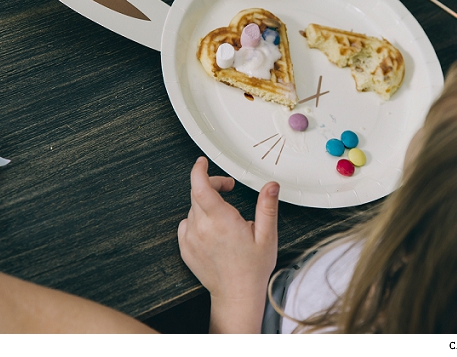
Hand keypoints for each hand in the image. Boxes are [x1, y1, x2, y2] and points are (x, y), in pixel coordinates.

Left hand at [177, 156, 278, 332]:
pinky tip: (211, 228)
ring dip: (205, 203)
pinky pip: (186, 224)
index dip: (198, 171)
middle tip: (228, 188)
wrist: (236, 294)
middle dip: (212, 184)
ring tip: (224, 214)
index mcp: (222, 221)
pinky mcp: (185, 249)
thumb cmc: (252, 268)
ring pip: (192, 209)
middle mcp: (202, 228)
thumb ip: (267, 207)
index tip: (202, 162)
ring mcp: (191, 239)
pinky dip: (196, 219)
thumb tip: (271, 186)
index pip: (200, 187)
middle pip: (197, 194)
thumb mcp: (267, 235)